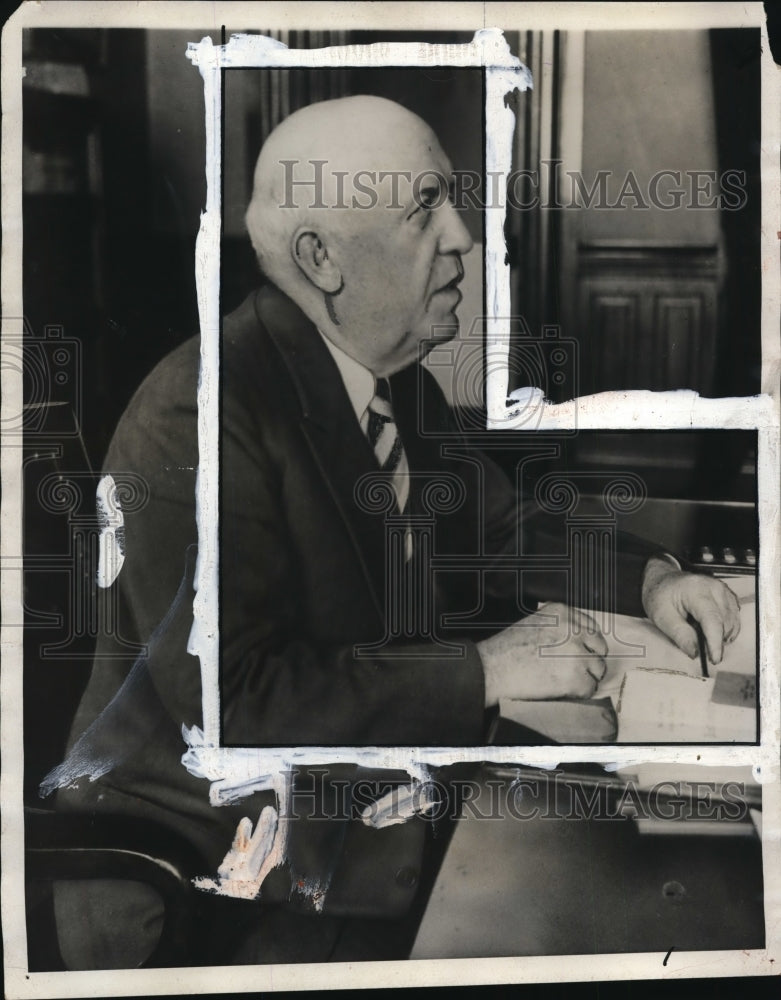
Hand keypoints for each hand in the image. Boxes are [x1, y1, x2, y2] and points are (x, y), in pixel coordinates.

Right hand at [478, 603, 607, 707]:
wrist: (493, 668)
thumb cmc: (507, 648)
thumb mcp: (536, 622)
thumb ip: (560, 626)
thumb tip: (578, 639)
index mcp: (563, 613)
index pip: (592, 628)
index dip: (588, 644)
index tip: (584, 652)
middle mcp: (573, 630)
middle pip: (600, 648)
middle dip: (591, 660)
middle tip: (576, 669)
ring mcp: (576, 654)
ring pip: (598, 669)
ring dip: (586, 677)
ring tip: (566, 680)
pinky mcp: (575, 678)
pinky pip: (590, 688)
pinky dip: (580, 693)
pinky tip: (564, 690)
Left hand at [641, 557, 740, 663]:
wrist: (663, 580)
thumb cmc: (660, 596)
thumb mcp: (661, 616)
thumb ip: (679, 634)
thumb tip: (695, 653)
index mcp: (696, 590)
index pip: (712, 620)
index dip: (715, 643)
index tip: (714, 659)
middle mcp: (714, 588)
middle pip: (725, 623)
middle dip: (714, 640)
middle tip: (695, 642)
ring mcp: (723, 590)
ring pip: (732, 623)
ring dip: (720, 635)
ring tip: (698, 630)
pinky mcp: (728, 596)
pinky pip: (734, 618)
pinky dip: (725, 628)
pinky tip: (709, 628)